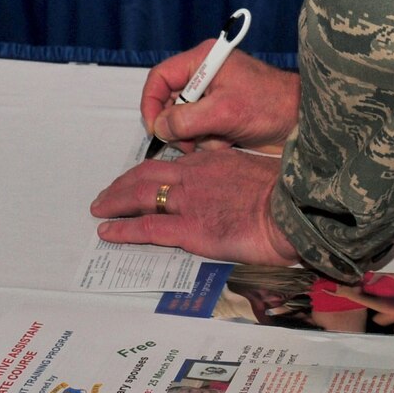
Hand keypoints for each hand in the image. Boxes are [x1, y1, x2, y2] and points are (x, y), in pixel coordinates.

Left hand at [91, 146, 298, 263]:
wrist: (294, 210)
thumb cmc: (287, 194)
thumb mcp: (260, 172)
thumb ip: (239, 176)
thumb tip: (237, 187)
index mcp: (213, 161)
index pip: (171, 163)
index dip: (149, 171)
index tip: (138, 178)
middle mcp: (195, 176)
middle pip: (147, 174)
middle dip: (122, 183)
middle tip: (107, 193)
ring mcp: (190, 202)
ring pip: (140, 196)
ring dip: (114, 201)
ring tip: (99, 209)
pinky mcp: (191, 229)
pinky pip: (147, 227)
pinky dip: (123, 228)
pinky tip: (108, 231)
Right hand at [139, 44, 298, 151]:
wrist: (302, 122)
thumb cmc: (270, 106)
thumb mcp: (225, 112)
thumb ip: (187, 119)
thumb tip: (159, 127)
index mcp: (204, 61)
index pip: (160, 77)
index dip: (151, 102)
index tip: (155, 128)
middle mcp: (204, 77)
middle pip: (169, 103)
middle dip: (179, 126)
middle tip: (191, 142)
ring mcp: (213, 99)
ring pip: (183, 123)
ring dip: (197, 137)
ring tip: (220, 139)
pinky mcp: (221, 117)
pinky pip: (199, 133)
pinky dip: (210, 142)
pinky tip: (229, 141)